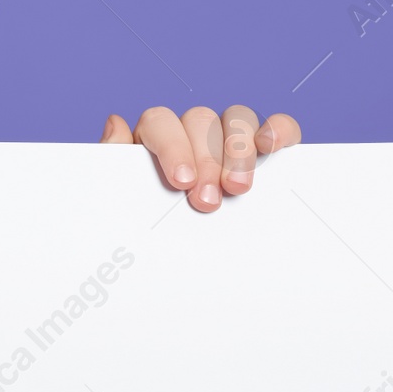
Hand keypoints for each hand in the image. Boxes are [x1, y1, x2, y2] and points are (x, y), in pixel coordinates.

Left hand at [100, 105, 300, 212]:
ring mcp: (228, 138)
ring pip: (236, 117)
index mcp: (154, 139)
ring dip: (238, 150)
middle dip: (205, 159)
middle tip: (207, 200)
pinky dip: (278, 129)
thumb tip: (116, 123)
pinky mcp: (263, 151)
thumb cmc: (148, 228)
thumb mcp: (126, 197)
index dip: (171, 147)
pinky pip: (274, 126)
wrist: (174, 274)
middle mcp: (191, 132)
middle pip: (199, 119)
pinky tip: (271, 146)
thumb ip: (115, 160)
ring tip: (238, 188)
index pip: (160, 121)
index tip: (181, 182)